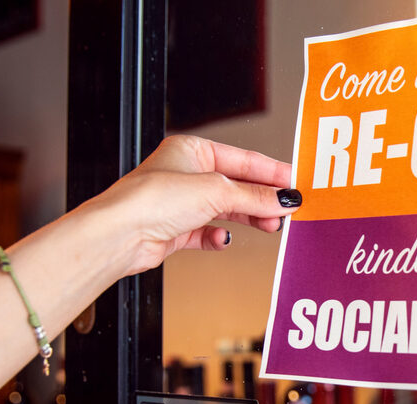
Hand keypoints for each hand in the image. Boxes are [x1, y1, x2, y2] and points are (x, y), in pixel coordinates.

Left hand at [81, 134, 298, 276]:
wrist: (120, 235)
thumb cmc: (151, 200)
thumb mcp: (216, 191)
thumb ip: (255, 196)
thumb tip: (285, 198)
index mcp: (192, 150)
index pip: (242, 160)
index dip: (272, 172)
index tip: (297, 183)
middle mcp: (185, 174)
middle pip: (237, 186)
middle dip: (263, 200)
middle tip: (288, 210)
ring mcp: (180, 203)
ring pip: (226, 210)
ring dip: (248, 219)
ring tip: (270, 226)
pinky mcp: (175, 230)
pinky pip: (207, 233)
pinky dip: (218, 237)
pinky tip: (224, 240)